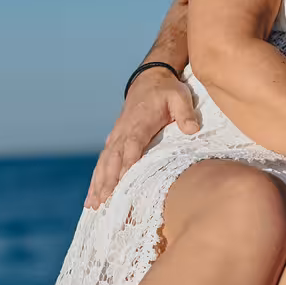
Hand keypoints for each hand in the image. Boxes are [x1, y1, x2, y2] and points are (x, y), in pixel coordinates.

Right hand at [85, 68, 200, 207]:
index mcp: (139, 122)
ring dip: (98, 184)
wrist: (150, 79)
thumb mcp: (180, 96)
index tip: (122, 182)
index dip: (127, 163)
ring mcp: (116, 136)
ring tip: (93, 205)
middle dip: (107, 181)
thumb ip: (185, 112)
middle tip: (102, 202)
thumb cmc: (167, 90)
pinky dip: (97, 179)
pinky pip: (103, 162)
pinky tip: (93, 196)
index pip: (132, 144)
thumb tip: (192, 130)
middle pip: (113, 158)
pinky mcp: (114, 141)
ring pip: (104, 162)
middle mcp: (123, 131)